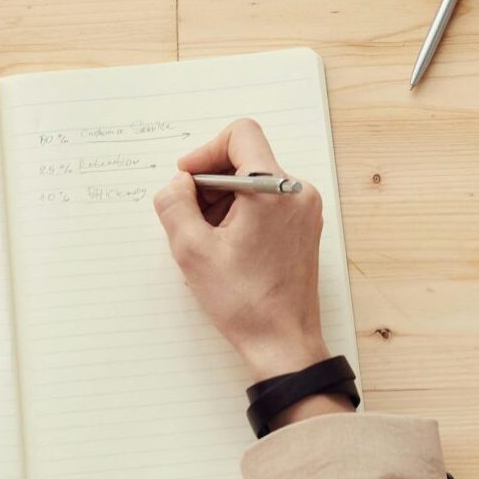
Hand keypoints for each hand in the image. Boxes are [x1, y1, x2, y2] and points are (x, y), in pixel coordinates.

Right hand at [151, 119, 330, 382]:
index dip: (206, 151)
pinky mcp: (304, 228)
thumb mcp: (191, 251)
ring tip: (210, 242)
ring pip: (254, 183)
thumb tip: (178, 184)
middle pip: (245, 160)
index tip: (188, 180)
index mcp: (273, 190)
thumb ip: (174, 204)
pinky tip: (228, 250)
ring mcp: (304, 211)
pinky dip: (242, 216)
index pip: (241, 135)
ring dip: (224, 203)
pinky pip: (267, 203)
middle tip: (192, 221)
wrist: (283, 343)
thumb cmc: (244, 302)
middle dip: (211, 184)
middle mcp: (296, 193)